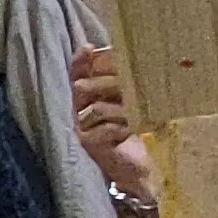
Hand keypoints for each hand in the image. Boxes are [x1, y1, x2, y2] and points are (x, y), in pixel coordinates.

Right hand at [68, 43, 152, 193]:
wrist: (138, 170)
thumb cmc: (135, 134)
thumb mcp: (132, 104)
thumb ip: (126, 85)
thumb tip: (134, 58)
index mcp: (87, 98)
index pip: (77, 75)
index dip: (81, 62)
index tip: (89, 47)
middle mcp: (78, 111)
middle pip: (83, 87)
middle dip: (108, 82)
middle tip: (130, 79)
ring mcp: (81, 128)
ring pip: (96, 107)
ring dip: (121, 107)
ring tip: (139, 110)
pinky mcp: (88, 143)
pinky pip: (104, 127)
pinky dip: (122, 126)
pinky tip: (135, 128)